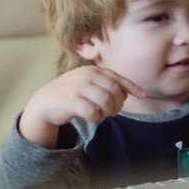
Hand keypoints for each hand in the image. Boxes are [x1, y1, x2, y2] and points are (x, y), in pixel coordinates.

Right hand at [19, 65, 144, 147]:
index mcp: (94, 71)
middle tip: (113, 112)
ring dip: (108, 112)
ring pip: (106, 101)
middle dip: (118, 104)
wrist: (45, 102)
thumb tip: (128, 94)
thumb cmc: (73, 94)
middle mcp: (87, 75)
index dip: (132, 87)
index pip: (118, 78)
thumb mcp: (90, 85)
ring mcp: (78, 87)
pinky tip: (93, 117)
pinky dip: (96, 118)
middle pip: (115, 91)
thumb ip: (107, 86)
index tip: (143, 96)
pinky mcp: (70, 100)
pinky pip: (93, 112)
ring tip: (102, 114)